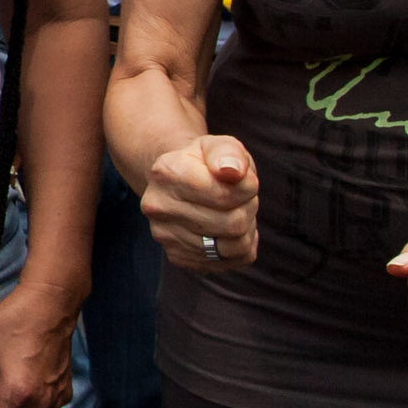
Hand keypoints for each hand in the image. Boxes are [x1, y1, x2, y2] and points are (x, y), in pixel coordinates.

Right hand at [142, 133, 261, 268]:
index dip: (249, 187)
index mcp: (166, 172)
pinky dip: (240, 246)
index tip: (244, 179)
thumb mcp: (219, 145)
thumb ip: (229, 153)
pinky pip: (231, 262)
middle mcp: (158, 207)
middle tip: (242, 197)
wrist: (177, 182)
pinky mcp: (178, 257)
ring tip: (235, 212)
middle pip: (233, 223)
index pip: (225, 195)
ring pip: (234, 246)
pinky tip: (227, 230)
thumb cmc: (204, 163)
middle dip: (249, 208)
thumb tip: (233, 171)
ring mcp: (165, 236)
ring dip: (246, 228)